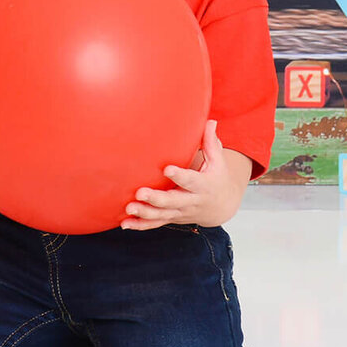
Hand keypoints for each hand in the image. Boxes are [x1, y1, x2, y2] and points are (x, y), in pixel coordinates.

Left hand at [122, 120, 250, 230]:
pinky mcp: (172, 217)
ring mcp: (180, 211)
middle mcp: (191, 201)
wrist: (221, 206)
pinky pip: (155, 224)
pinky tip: (125, 223)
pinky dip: (141, 225)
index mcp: (203, 185)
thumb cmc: (216, 178)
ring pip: (162, 215)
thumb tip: (210, 121)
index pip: (190, 180)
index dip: (179, 176)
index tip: (166, 169)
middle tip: (140, 193)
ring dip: (145, 213)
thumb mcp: (218, 161)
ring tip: (129, 208)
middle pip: (173, 201)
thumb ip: (211, 142)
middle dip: (156, 199)